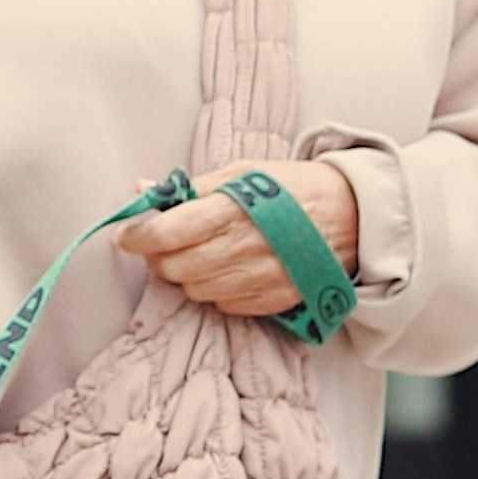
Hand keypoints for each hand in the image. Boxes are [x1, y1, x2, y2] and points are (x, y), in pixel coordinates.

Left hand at [116, 156, 362, 321]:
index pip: (166, 232)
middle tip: (165, 242)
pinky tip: (227, 269)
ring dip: (186, 274)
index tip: (125, 234)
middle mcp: (241, 248)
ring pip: (193, 289)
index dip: (137, 236)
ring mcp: (255, 280)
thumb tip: (142, 191)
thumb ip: (191, 189)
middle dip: (159, 256)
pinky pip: (221, 304)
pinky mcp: (268, 301)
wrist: (351, 217)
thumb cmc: (293, 189)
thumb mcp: (243, 173)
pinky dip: (214, 289)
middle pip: (173, 266)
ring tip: (201, 253)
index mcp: (231, 209)